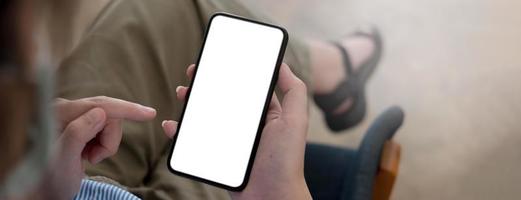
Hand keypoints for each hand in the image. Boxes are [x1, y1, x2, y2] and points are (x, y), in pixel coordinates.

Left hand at [41, 96, 155, 199]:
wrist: (40, 192)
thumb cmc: (47, 180)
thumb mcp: (62, 161)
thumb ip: (77, 133)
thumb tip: (100, 113)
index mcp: (58, 114)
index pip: (101, 106)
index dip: (127, 109)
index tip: (150, 113)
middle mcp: (64, 109)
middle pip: (108, 114)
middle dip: (110, 138)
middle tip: (94, 159)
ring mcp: (71, 115)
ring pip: (108, 121)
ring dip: (106, 143)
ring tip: (88, 158)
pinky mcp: (77, 122)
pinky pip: (104, 127)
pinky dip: (102, 144)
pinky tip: (86, 154)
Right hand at [162, 63, 311, 199]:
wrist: (270, 197)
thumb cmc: (285, 161)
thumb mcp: (295, 121)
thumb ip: (294, 91)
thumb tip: (283, 64)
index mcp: (264, 115)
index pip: (245, 88)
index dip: (231, 72)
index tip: (217, 59)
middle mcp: (246, 126)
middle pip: (221, 99)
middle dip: (206, 85)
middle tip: (193, 73)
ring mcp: (229, 142)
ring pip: (205, 117)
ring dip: (191, 103)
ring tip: (182, 93)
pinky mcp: (215, 156)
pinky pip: (193, 141)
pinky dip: (180, 132)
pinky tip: (171, 124)